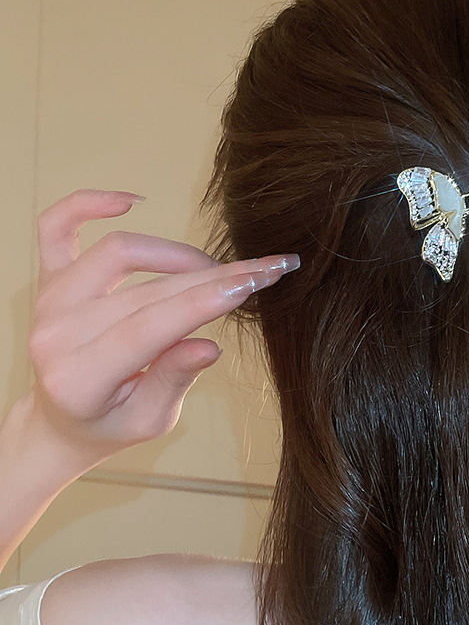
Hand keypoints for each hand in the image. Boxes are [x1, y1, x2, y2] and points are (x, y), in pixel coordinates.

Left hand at [23, 188, 299, 470]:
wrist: (60, 420)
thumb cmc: (109, 424)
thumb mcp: (150, 421)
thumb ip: (173, 381)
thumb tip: (208, 346)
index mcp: (79, 379)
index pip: (149, 329)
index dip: (204, 302)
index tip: (254, 283)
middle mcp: (56, 334)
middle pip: (146, 290)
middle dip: (214, 276)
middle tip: (266, 268)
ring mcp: (48, 302)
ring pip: (117, 253)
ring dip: (175, 253)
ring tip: (214, 269)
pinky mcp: (47, 280)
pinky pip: (56, 227)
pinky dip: (88, 205)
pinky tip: (129, 200)